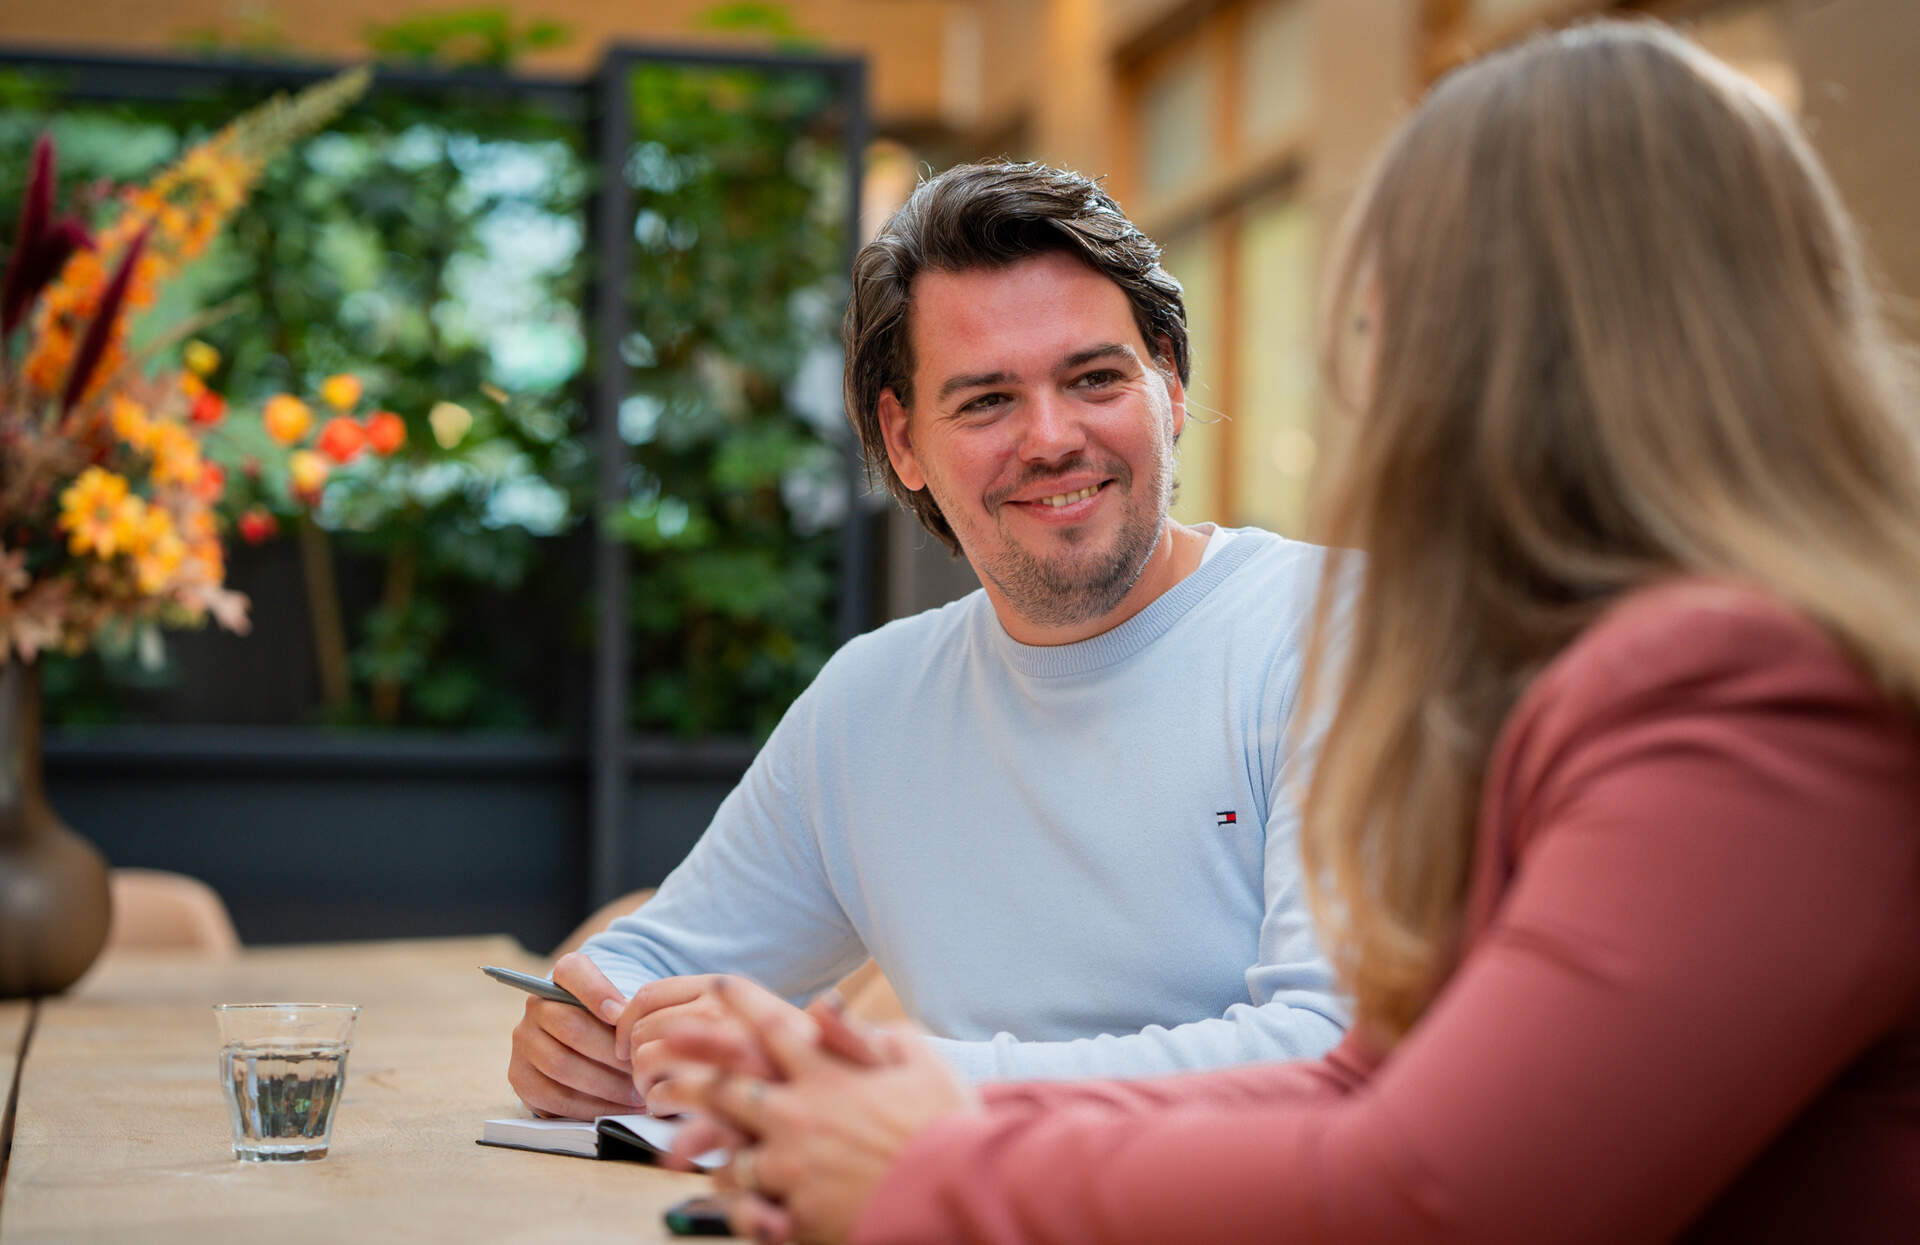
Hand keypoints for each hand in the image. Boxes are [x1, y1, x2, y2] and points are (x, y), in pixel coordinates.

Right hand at [507, 951, 644, 1118]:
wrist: (580, 1049)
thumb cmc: (608, 1025)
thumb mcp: (620, 1007)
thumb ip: (628, 1008)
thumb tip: (633, 1022)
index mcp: (561, 979)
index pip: (571, 971)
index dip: (597, 991)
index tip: (623, 1014)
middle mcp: (535, 1006)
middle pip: (572, 1027)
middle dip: (612, 1054)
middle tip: (641, 1071)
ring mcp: (523, 1042)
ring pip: (561, 1065)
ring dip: (604, 1085)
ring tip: (634, 1095)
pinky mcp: (520, 1076)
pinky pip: (552, 1096)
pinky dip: (588, 1106)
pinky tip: (614, 1109)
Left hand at [612, 973, 793, 1112]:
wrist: (835, 1084)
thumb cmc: (789, 1052)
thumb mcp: (753, 1013)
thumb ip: (707, 1006)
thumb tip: (634, 1008)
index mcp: (722, 988)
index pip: (648, 995)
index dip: (626, 1022)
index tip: (627, 1044)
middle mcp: (719, 1012)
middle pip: (641, 1030)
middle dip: (634, 1058)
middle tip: (646, 1078)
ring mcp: (718, 1048)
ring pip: (646, 1061)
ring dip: (643, 1083)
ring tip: (657, 1097)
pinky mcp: (722, 1088)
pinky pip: (665, 1094)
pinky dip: (658, 1105)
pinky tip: (669, 1113)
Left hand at [667, 980, 978, 1244]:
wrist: (958, 1192)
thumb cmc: (947, 1124)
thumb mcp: (921, 1062)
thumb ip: (872, 1034)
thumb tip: (832, 1011)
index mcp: (826, 1074)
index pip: (771, 1026)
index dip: (740, 1001)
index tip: (718, 984)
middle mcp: (799, 1114)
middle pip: (724, 1088)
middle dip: (688, 1073)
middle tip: (661, 1063)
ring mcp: (791, 1166)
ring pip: (727, 1153)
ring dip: (706, 1145)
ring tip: (682, 1145)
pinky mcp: (795, 1212)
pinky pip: (746, 1206)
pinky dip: (734, 1201)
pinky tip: (726, 1197)